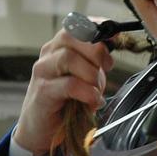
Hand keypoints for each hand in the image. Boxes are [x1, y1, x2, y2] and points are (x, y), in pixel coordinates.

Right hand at [14, 28, 114, 155]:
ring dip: (90, 74)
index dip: (97, 26)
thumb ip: (96, 62)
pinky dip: (87, 93)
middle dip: (96, 50)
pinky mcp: (42, 91)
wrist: (41, 129)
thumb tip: (112, 46)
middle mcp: (49, 54)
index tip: (115, 35)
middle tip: (107, 67)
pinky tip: (93, 101)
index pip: (76, 25)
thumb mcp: (86, 77)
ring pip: (69, 58)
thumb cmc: (65, 102)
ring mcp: (43, 72)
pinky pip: (69, 85)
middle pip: (72, 37)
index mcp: (59, 47)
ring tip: (96, 89)